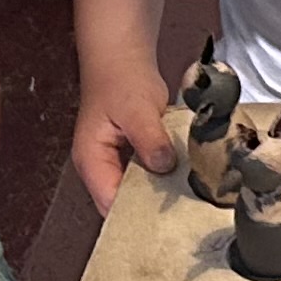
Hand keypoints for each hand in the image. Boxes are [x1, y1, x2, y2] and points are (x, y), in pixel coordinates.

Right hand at [70, 56, 181, 209]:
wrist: (123, 58)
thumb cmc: (122, 80)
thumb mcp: (138, 109)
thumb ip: (149, 140)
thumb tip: (164, 167)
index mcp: (92, 161)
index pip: (110, 204)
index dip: (135, 215)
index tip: (166, 222)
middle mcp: (101, 169)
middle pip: (123, 204)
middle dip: (150, 211)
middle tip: (183, 217)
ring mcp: (117, 164)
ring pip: (138, 192)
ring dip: (159, 196)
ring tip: (189, 206)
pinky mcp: (134, 158)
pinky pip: (148, 178)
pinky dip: (164, 181)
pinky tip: (187, 185)